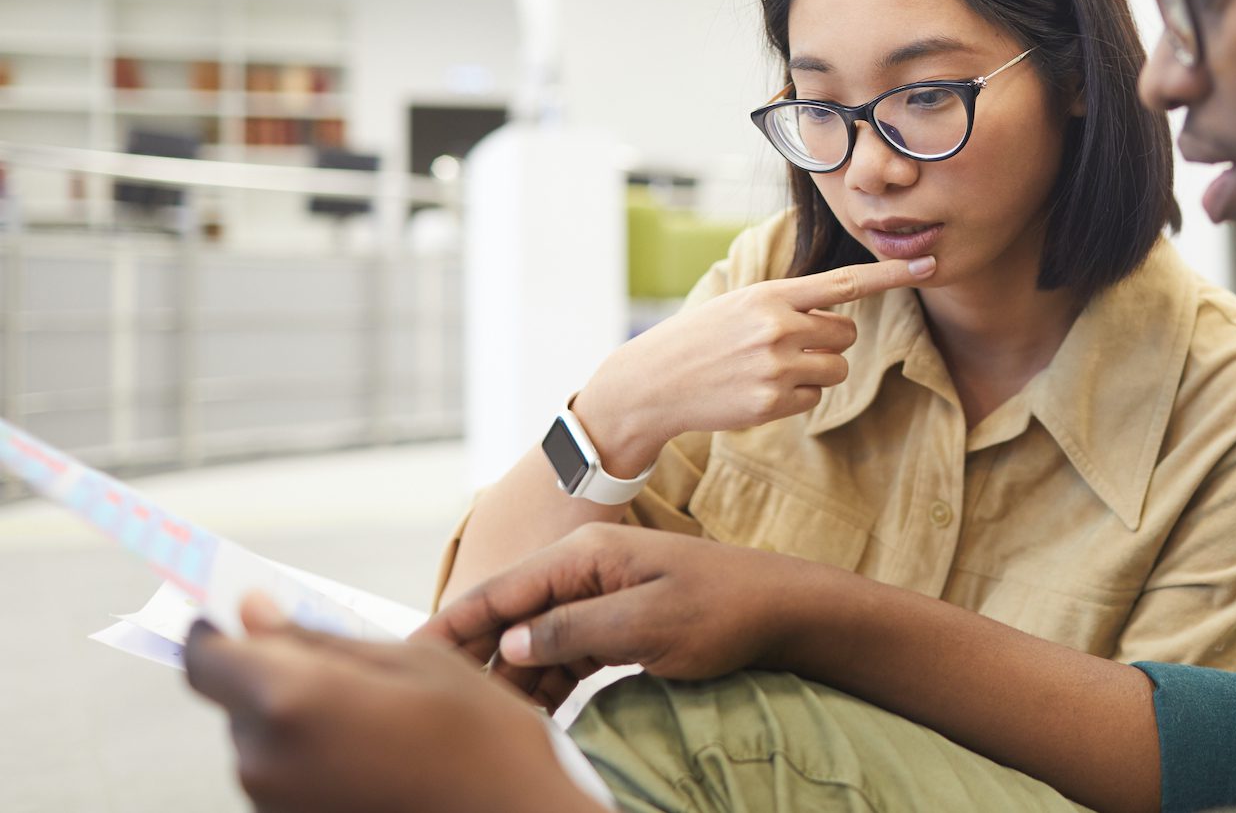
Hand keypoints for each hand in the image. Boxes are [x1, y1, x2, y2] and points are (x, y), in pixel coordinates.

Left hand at [184, 593, 602, 812]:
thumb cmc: (478, 737)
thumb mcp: (411, 660)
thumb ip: (318, 637)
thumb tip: (250, 611)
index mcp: (290, 700)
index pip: (203, 658)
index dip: (218, 630)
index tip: (244, 613)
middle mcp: (263, 760)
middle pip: (236, 698)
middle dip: (277, 673)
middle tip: (356, 671)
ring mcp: (274, 804)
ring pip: (261, 738)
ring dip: (301, 718)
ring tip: (384, 721)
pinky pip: (285, 776)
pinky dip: (317, 756)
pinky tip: (381, 757)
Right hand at [418, 522, 825, 710]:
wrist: (785, 609)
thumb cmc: (725, 609)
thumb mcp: (647, 624)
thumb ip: (574, 631)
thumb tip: (509, 645)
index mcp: (586, 556)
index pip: (501, 590)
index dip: (450, 624)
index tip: (404, 654)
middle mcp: (585, 569)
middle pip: (510, 617)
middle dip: (477, 661)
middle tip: (446, 708)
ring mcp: (601, 595)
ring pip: (536, 642)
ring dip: (515, 682)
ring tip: (494, 726)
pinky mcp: (617, 622)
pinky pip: (566, 654)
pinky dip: (550, 686)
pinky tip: (537, 719)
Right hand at [571, 255, 934, 474]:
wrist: (654, 382)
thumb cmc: (703, 338)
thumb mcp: (741, 303)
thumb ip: (789, 303)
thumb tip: (841, 318)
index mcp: (772, 295)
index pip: (845, 283)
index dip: (891, 274)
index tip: (929, 265)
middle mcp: (778, 327)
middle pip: (846, 335)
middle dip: (828, 342)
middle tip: (787, 346)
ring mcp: (776, 367)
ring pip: (837, 370)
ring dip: (817, 371)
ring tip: (772, 368)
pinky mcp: (771, 403)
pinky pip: (815, 399)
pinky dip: (797, 397)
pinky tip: (761, 390)